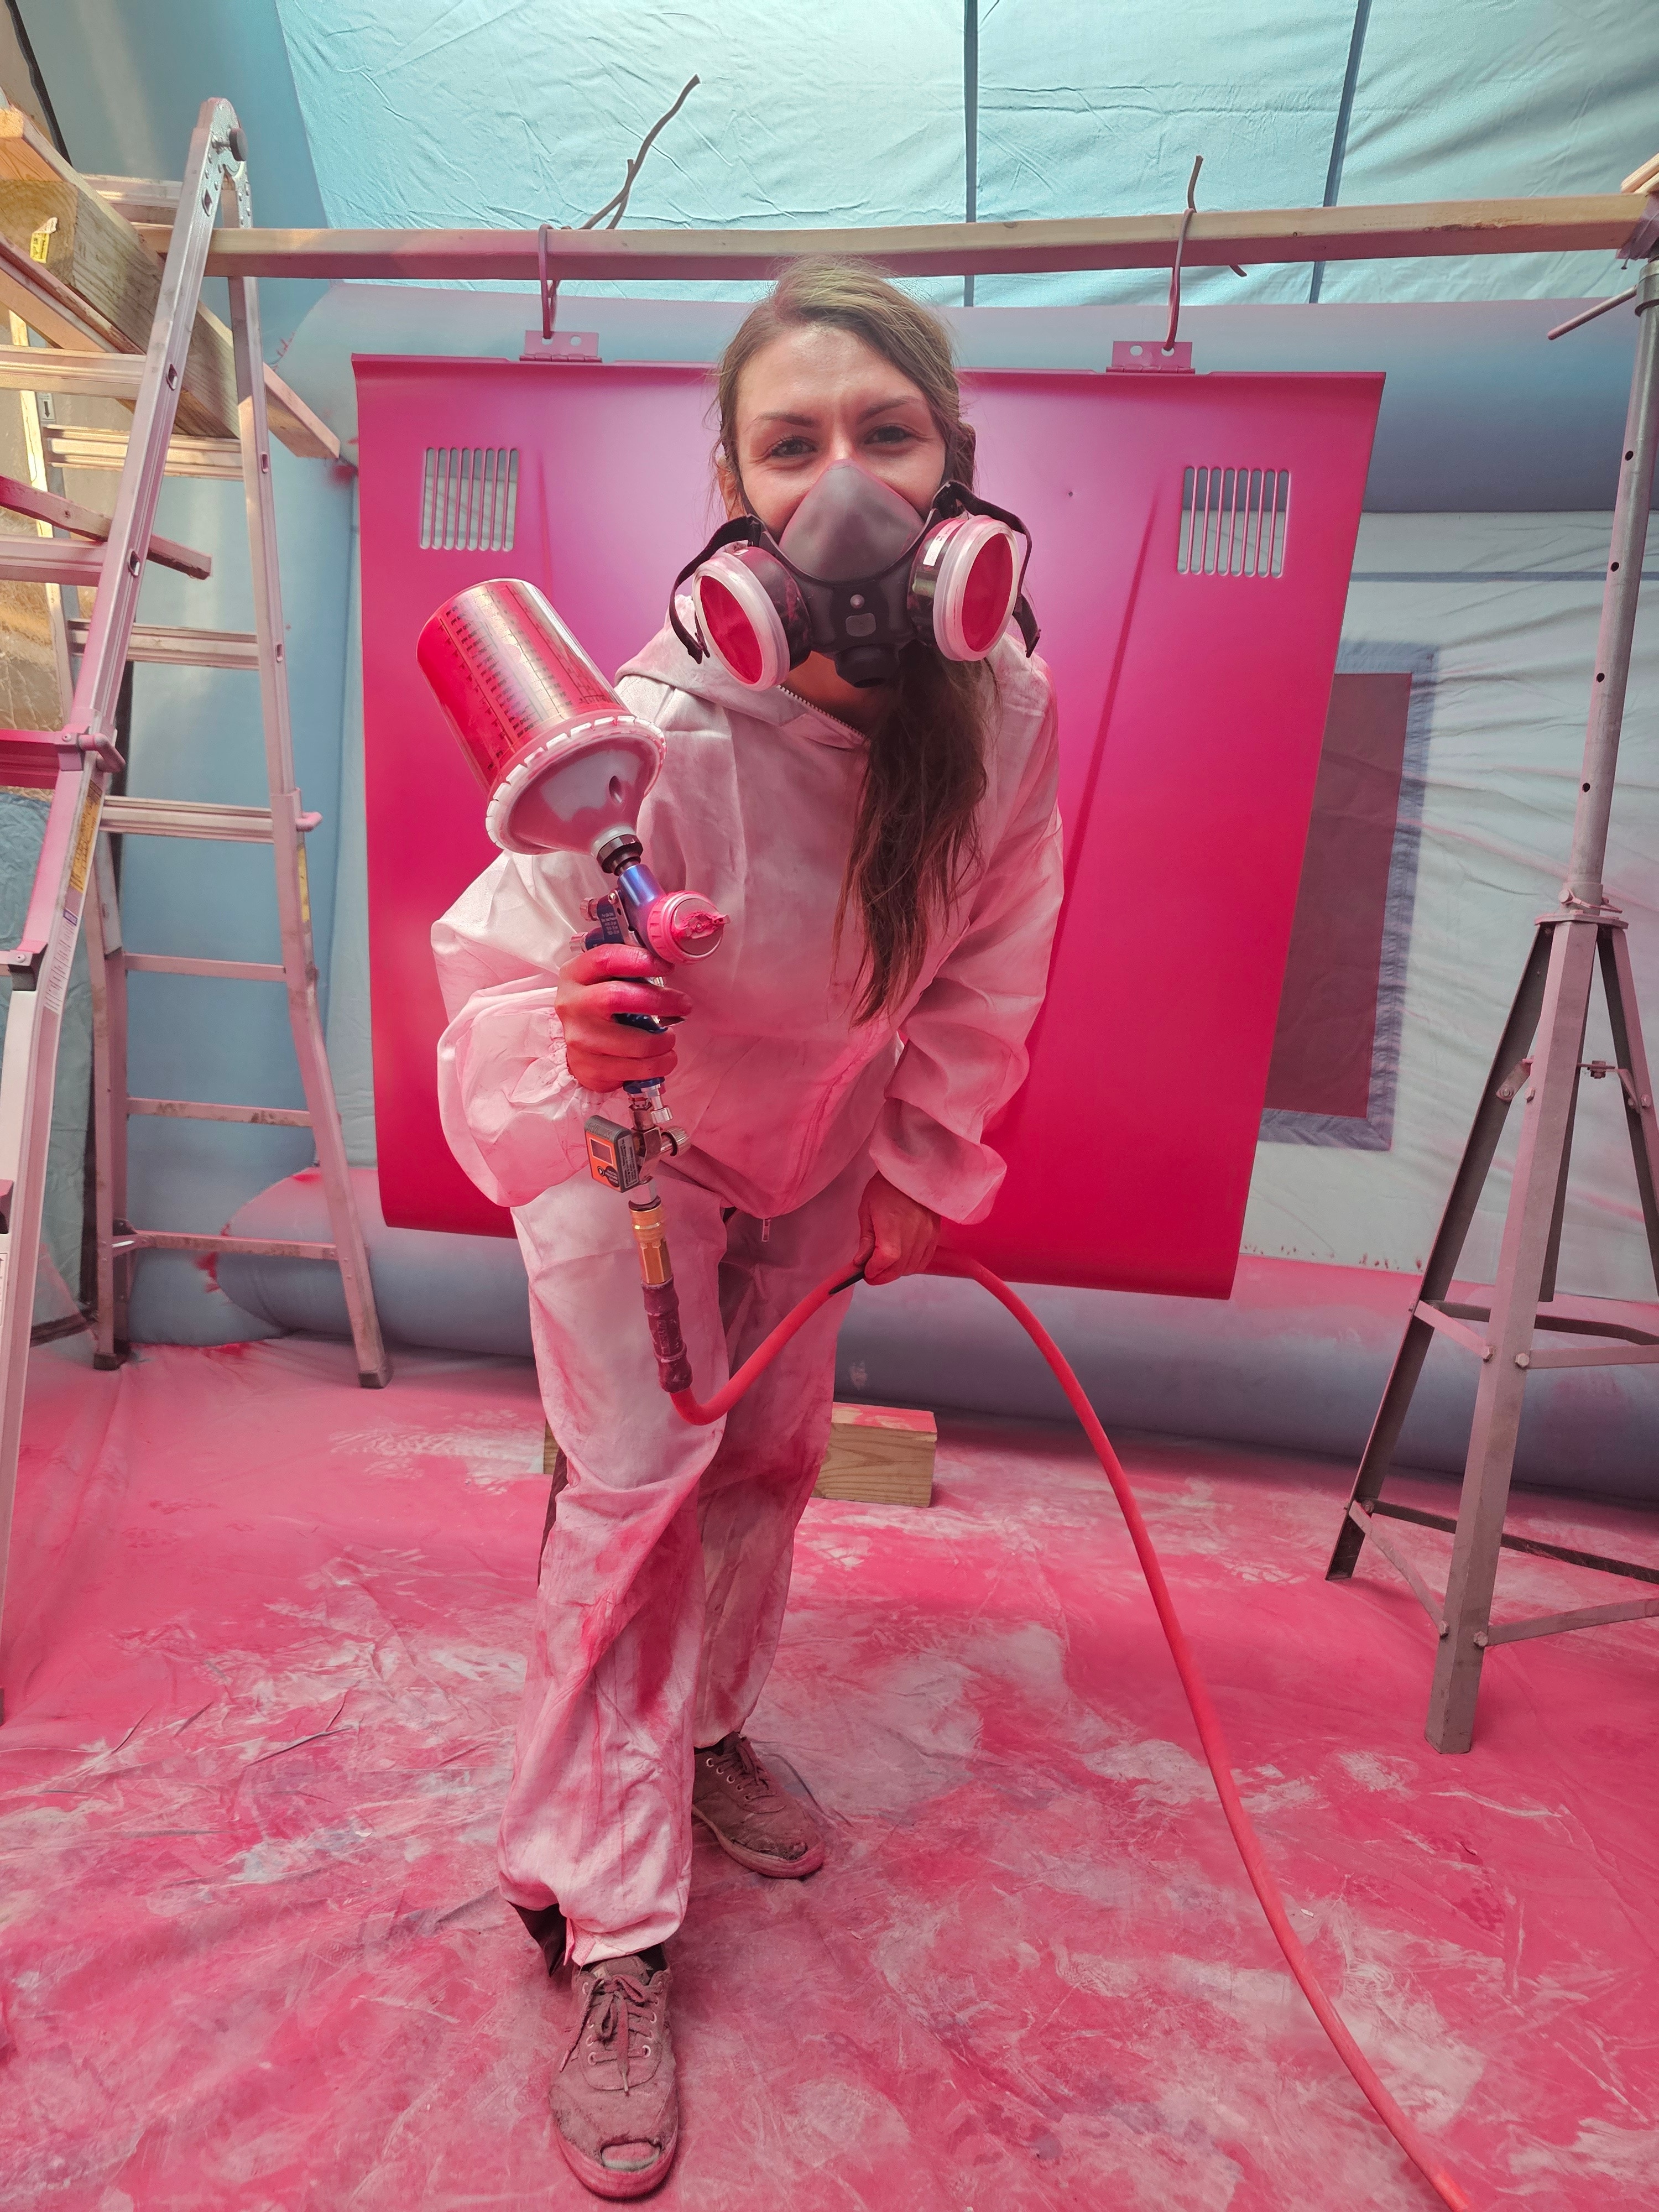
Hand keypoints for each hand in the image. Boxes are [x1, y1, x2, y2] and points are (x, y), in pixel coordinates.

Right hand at [555, 943, 691, 1091]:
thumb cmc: (601, 1009)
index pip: (605, 959)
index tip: (666, 967)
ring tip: (670, 1037)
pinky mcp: (591, 1068)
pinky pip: (636, 1069)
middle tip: (684, 1004)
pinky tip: (663, 1057)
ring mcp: (579, 1039)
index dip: (639, 960)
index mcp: (575, 975)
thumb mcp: (604, 982)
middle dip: (660, 1001)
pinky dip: (659, 1064)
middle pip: (618, 997)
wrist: (580, 1050)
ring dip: (664, 1041)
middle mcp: (572, 1005)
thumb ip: (628, 971)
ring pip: (635, 1042)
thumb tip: (667, 964)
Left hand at [856, 1172, 939, 1286]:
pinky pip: (924, 1260)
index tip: (866, 1273)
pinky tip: (902, 1260)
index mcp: (892, 1226)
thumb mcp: (867, 1210)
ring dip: (897, 1272)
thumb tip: (860, 1262)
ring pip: (912, 1267)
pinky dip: (911, 1265)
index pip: (885, 1260)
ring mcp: (927, 1235)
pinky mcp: (935, 1235)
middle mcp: (912, 1233)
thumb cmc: (885, 1188)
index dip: (874, 1271)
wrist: (912, 1171)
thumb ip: (866, 1240)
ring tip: (886, 1265)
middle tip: (872, 1274)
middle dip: (883, 1276)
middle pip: (899, 1269)